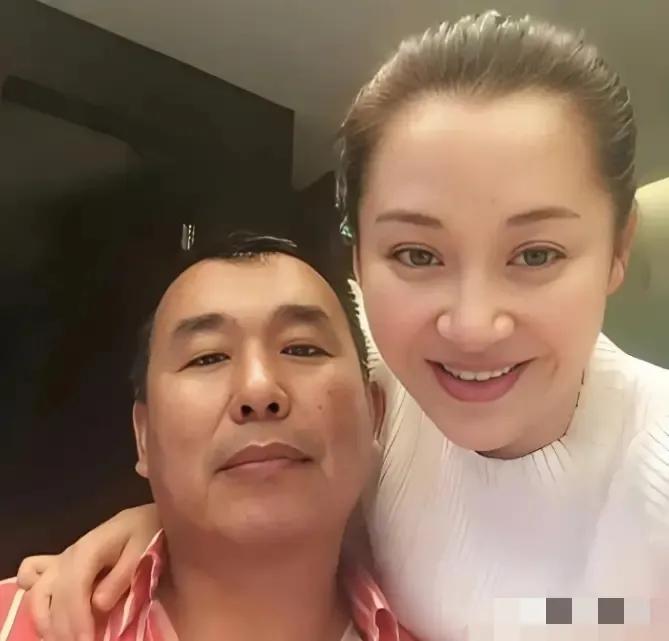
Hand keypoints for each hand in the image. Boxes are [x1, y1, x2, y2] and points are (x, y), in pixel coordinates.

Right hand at [17, 504, 159, 640]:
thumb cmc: (146, 532)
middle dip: (60, 626)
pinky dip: (35, 601)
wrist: (143, 519)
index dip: (76, 618)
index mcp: (89, 549)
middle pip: (49, 595)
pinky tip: (48, 621)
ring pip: (36, 593)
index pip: (73, 588)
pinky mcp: (59, 566)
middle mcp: (68, 555)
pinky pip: (31, 577)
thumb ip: (121, 577)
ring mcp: (60, 560)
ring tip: (62, 640)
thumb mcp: (142, 550)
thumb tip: (98, 605)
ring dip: (44, 621)